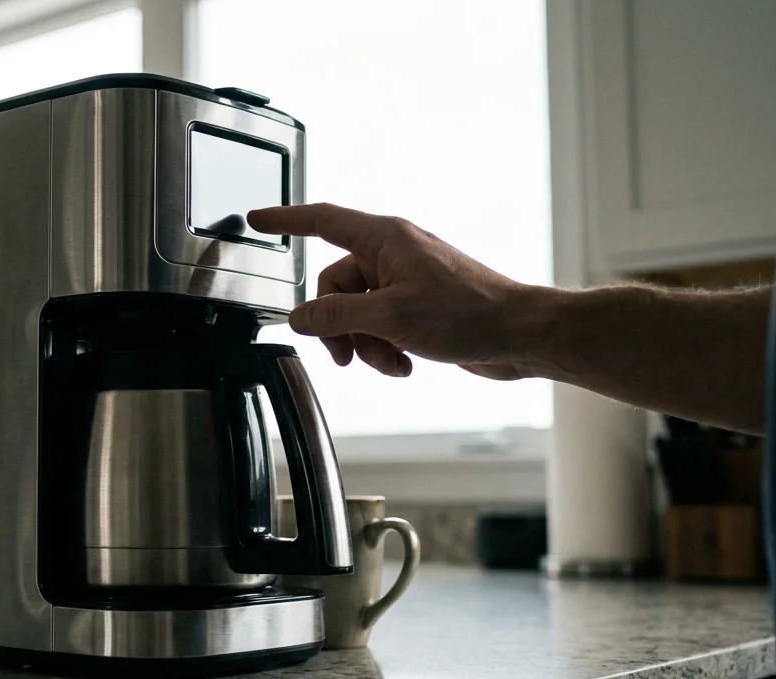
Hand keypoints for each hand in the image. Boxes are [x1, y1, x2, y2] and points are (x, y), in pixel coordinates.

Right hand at [246, 203, 540, 379]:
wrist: (518, 334)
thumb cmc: (469, 313)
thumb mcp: (391, 317)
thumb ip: (336, 316)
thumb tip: (299, 317)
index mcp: (385, 239)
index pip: (321, 221)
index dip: (285, 219)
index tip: (257, 219)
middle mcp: (393, 254)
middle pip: (335, 285)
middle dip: (338, 326)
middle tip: (346, 355)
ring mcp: (406, 280)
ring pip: (357, 312)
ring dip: (366, 344)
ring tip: (391, 361)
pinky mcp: (417, 306)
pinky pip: (380, 325)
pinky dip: (386, 348)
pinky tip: (407, 363)